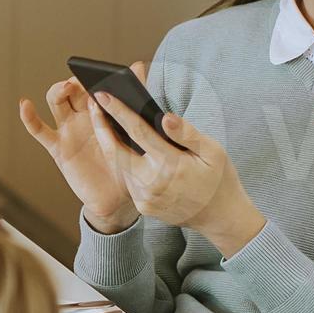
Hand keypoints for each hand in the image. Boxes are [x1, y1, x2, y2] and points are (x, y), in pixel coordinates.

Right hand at [19, 71, 136, 233]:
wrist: (118, 199)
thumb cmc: (130, 164)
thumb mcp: (136, 132)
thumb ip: (136, 101)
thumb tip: (139, 65)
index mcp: (102, 112)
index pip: (95, 86)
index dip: (94, 76)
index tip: (102, 73)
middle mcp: (83, 117)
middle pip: (72, 89)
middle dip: (76, 80)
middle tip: (85, 80)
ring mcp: (68, 131)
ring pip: (56, 101)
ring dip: (58, 90)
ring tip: (67, 87)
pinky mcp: (57, 148)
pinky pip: (39, 130)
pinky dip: (29, 117)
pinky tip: (25, 104)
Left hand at [83, 91, 267, 256]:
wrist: (220, 216)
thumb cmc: (218, 178)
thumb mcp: (213, 151)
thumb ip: (187, 133)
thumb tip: (164, 117)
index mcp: (171, 164)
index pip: (138, 132)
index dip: (119, 112)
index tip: (103, 96)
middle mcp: (152, 182)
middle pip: (118, 150)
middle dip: (102, 126)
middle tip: (93, 105)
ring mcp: (145, 197)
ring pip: (120, 165)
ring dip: (110, 144)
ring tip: (104, 121)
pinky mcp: (142, 206)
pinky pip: (127, 180)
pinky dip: (122, 162)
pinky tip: (119, 146)